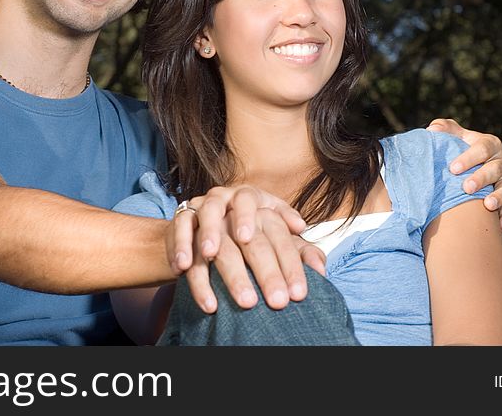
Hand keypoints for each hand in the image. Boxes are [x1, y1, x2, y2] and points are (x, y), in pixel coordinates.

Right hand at [165, 185, 322, 312]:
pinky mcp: (183, 215)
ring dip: (211, 239)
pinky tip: (183, 267)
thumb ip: (298, 252)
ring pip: (210, 218)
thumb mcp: (271, 241)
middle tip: (257, 302)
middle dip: (256, 268)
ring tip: (213, 260)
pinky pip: (180, 227)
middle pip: (248, 231)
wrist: (201, 229)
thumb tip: (321, 268)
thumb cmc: (242, 237)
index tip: (296, 292)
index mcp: (260, 203)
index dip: (288, 263)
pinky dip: (180, 245)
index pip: (280, 232)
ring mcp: (207, 206)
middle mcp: (234, 200)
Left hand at [427, 118, 501, 230]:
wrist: (467, 165)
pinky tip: (501, 225)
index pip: (482, 148)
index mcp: (489, 144)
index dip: (469, 158)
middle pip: (495, 169)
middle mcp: (501, 161)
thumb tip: (433, 130)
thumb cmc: (457, 147)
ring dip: (498, 197)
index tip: (453, 168)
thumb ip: (444, 128)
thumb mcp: (452, 134)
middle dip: (481, 178)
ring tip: (488, 205)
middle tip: (466, 187)